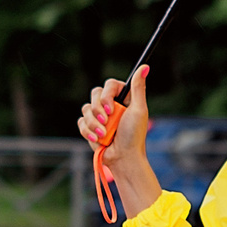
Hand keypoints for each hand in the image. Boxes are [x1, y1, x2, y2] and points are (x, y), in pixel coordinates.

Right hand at [78, 66, 162, 218]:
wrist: (123, 159)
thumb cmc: (133, 136)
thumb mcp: (138, 110)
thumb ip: (138, 88)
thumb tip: (144, 67)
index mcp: (123, 98)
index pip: (109, 85)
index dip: (107, 95)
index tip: (111, 108)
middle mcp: (110, 105)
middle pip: (95, 94)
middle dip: (98, 110)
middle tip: (107, 121)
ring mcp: (99, 117)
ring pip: (86, 109)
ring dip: (94, 123)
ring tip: (104, 134)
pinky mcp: (90, 127)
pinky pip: (81, 122)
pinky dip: (87, 131)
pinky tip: (97, 139)